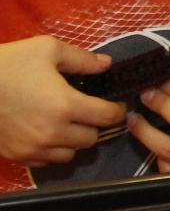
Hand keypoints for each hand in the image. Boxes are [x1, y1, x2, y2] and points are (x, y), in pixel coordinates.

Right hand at [0, 36, 124, 166]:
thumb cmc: (9, 64)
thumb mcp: (48, 49)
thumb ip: (82, 59)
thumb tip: (106, 64)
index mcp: (66, 106)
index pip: (107, 117)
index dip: (117, 111)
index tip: (118, 104)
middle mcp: (53, 133)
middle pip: (91, 139)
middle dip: (96, 125)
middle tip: (92, 110)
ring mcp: (33, 148)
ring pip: (70, 154)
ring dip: (75, 140)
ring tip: (70, 122)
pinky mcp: (16, 155)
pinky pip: (46, 161)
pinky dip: (53, 150)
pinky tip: (48, 133)